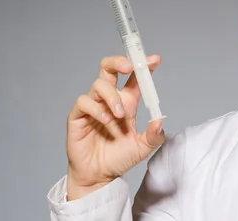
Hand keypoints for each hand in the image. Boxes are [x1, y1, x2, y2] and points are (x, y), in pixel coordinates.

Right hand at [65, 54, 164, 199]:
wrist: (99, 177)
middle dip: (118, 62)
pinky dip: (96, 108)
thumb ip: (154, 136)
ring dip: (112, 96)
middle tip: (129, 67)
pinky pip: (83, 102)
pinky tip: (105, 121)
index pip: (134, 78)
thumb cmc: (119, 159)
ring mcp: (93, 106)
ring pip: (98, 84)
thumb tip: (159, 121)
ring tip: (119, 115)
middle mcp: (109, 100)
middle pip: (109, 68)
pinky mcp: (78, 117)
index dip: (143, 66)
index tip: (155, 60)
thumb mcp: (143, 148)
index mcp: (126, 102)